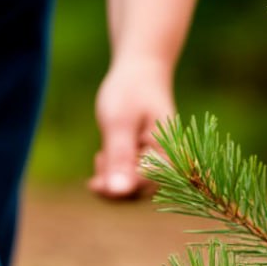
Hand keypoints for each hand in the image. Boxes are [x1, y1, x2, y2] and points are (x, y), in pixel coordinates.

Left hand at [92, 57, 176, 199]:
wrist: (140, 72)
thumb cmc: (131, 92)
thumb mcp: (119, 123)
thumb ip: (120, 158)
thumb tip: (118, 193)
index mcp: (170, 156)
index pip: (143, 187)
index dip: (116, 185)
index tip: (97, 167)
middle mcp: (169, 165)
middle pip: (138, 193)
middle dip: (112, 182)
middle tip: (99, 156)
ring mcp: (157, 165)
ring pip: (131, 190)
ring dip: (111, 178)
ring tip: (102, 154)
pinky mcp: (147, 163)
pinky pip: (129, 182)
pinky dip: (112, 174)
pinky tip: (103, 157)